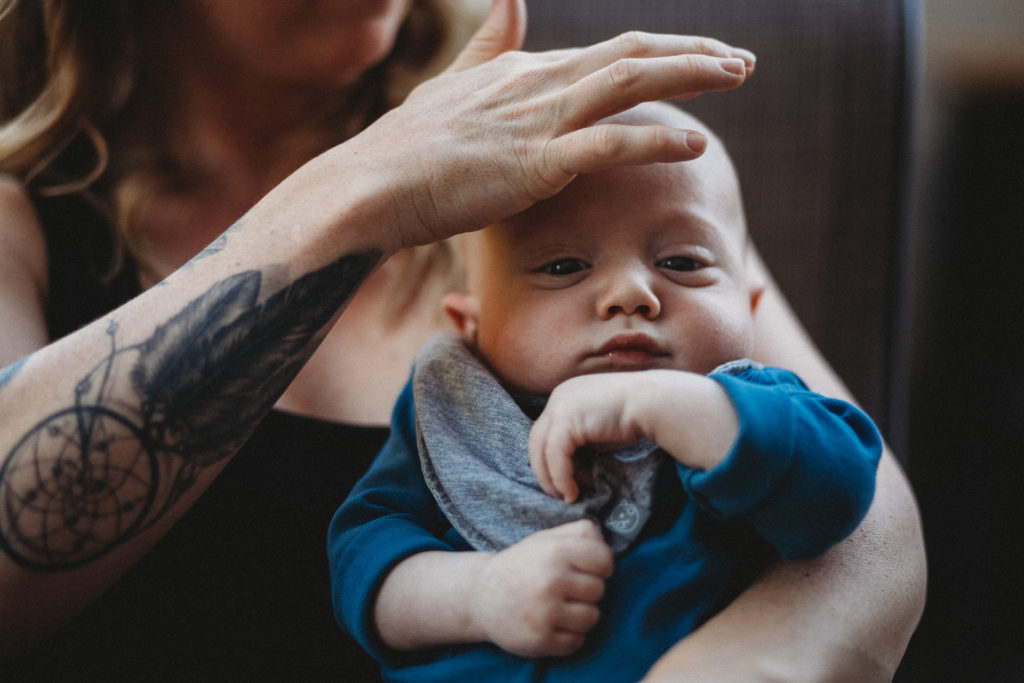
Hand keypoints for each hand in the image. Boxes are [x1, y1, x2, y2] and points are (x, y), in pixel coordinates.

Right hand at [343, 0, 754, 249]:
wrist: (369, 188)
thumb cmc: (405, 153)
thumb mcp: (451, 87)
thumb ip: (491, 46)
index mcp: (522, 72)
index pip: (607, 52)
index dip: (661, 52)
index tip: (702, 58)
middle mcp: (537, 84)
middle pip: (631, 53)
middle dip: (693, 53)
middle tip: (742, 60)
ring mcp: (538, 121)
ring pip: (629, 82)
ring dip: (691, 75)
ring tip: (737, 74)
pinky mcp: (535, 164)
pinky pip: (608, 146)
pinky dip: (655, 140)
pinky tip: (696, 141)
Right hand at [471, 519, 612, 656]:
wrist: (482, 596)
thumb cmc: (522, 565)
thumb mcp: (546, 538)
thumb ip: (580, 532)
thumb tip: (606, 543)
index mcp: (555, 551)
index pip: (604, 560)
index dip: (600, 565)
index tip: (586, 569)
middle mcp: (550, 581)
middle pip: (599, 590)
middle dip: (586, 590)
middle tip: (566, 589)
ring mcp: (545, 613)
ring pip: (591, 617)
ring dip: (580, 614)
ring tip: (560, 607)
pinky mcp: (541, 639)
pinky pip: (577, 641)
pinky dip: (569, 636)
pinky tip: (552, 624)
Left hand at [529, 373, 645, 502]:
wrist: (653, 403)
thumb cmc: (633, 418)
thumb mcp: (597, 433)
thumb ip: (580, 447)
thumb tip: (570, 472)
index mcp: (564, 397)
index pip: (545, 434)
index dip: (551, 462)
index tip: (567, 483)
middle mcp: (558, 397)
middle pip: (537, 442)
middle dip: (546, 472)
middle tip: (561, 495)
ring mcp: (560, 405)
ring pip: (541, 450)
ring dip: (551, 479)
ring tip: (568, 497)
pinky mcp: (567, 418)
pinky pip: (555, 455)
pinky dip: (561, 478)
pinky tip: (572, 492)